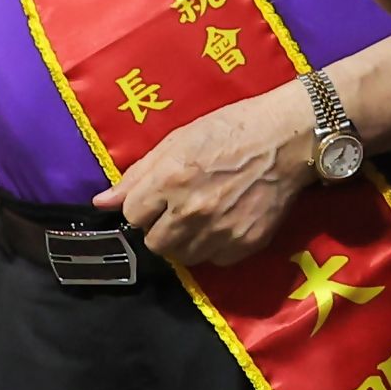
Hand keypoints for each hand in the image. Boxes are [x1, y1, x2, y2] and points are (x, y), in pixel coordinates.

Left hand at [99, 81, 316, 269]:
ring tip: (203, 218)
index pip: (133, 217)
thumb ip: (138, 175)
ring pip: (183, 256)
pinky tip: (226, 223)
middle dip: (160, 228)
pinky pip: (215, 259)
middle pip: (155, 244)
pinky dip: (215, 246)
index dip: (143, 207)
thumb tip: (102, 203)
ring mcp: (220, 231)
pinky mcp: (246, 243)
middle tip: (180, 210)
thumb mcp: (178, 141)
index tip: (158, 198)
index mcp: (170, 181)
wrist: (288, 138)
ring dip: (186, 241)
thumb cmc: (230, 130)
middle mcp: (192, 211)